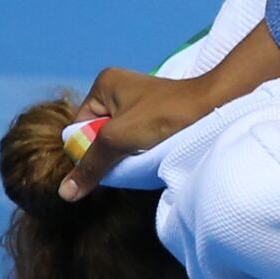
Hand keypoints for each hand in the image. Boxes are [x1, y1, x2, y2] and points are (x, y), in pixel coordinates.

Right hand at [58, 67, 214, 201]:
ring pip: (119, 141)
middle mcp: (118, 89)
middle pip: (98, 135)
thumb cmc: (166, 115)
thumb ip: (91, 165)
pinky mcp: (155, 115)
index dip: (88, 149)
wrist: (215, 106)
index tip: (107, 160)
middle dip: (109, 152)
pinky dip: (141, 150)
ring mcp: (138, 102)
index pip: (79, 127)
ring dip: (126, 154)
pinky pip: (136, 139)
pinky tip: (153, 153)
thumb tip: (65, 193)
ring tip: (142, 155)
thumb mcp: (119, 139)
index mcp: (104, 85)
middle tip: (127, 158)